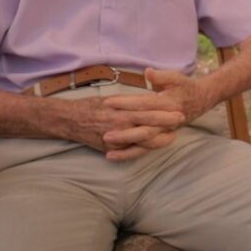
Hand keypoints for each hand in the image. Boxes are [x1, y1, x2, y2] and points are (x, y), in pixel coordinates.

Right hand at [69, 94, 183, 159]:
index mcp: (122, 109)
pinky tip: (153, 146)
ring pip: (144, 141)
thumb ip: (129, 102)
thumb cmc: (90, 106)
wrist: (70, 120)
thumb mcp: (111, 99)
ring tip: (172, 136)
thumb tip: (146, 100)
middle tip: (181, 120)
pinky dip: (145, 148)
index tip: (177, 107)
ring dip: (160, 138)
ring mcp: (117, 139)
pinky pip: (132, 151)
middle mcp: (121, 124)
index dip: (164, 109)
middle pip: (150, 124)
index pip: (149, 108)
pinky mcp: (112, 149)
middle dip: (167, 122)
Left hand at [99, 67, 209, 160]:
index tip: (108, 102)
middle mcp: (166, 121)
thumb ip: (162, 76)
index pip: (144, 105)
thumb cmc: (184, 88)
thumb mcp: (176, 78)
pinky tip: (113, 156)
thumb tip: (148, 72)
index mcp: (168, 104)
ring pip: (144, 143)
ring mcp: (164, 132)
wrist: (200, 101)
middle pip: (143, 129)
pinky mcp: (160, 138)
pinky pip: (145, 150)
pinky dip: (129, 154)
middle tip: (104, 132)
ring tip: (106, 148)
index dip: (126, 103)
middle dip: (123, 132)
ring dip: (125, 146)